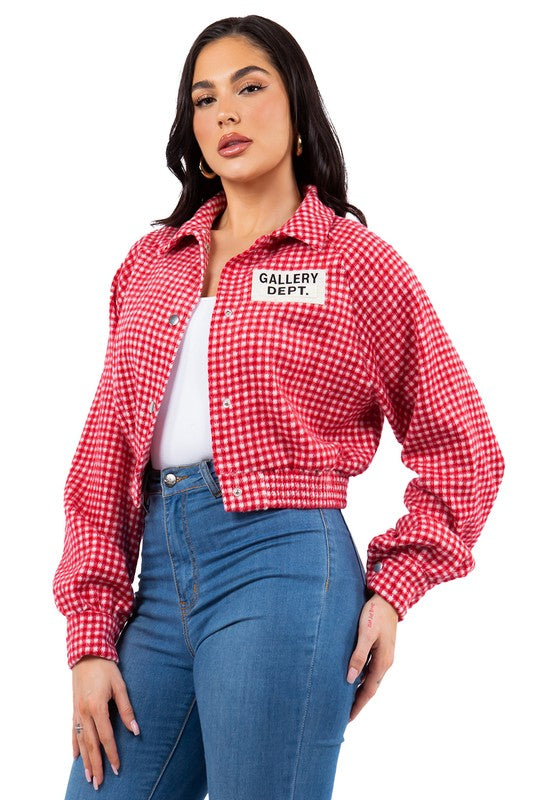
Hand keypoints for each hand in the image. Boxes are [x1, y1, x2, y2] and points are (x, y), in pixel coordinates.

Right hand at [72, 655, 139, 789]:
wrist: (87, 654)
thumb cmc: (106, 668)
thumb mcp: (120, 685)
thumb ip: (126, 708)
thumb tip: (136, 729)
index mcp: (97, 707)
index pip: (106, 737)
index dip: (112, 753)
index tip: (117, 768)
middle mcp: (84, 712)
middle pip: (90, 744)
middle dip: (95, 765)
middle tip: (98, 783)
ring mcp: (77, 712)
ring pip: (80, 741)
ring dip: (84, 760)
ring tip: (88, 777)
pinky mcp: (74, 709)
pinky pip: (72, 731)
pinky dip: (74, 746)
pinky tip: (76, 758)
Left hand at [346, 592, 397, 721]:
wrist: (389, 599)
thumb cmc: (375, 614)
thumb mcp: (365, 634)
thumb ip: (358, 656)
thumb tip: (350, 679)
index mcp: (382, 662)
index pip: (369, 691)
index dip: (358, 705)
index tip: (348, 719)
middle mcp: (385, 662)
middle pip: (370, 687)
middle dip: (358, 701)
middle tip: (345, 714)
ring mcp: (383, 656)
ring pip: (370, 679)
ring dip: (360, 690)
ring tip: (346, 699)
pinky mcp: (380, 648)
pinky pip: (370, 669)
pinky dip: (362, 677)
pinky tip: (353, 677)